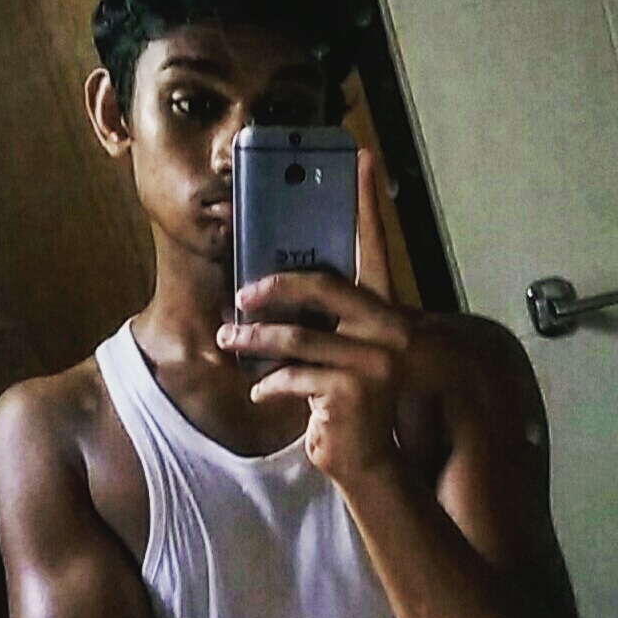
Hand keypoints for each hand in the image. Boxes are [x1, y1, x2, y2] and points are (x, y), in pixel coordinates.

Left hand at [216, 151, 416, 487]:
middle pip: (321, 286)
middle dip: (274, 288)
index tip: (360, 156)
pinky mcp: (352, 389)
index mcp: (386, 313)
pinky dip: (270, 385)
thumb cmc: (350, 403)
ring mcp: (374, 359)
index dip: (368, 202)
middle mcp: (389, 329)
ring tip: (228, 339)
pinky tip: (260, 392)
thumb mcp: (343, 355)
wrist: (372, 461)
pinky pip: (293, 376)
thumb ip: (326, 323)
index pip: (374, 246)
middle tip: (240, 293)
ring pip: (296, 337)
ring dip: (253, 340)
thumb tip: (273, 293)